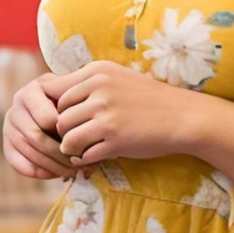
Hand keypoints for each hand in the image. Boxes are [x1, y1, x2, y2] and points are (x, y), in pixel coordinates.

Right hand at [2, 74, 76, 179]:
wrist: (60, 110)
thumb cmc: (73, 101)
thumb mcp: (77, 92)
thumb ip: (81, 95)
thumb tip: (89, 107)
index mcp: (31, 91)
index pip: (47, 119)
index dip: (67, 133)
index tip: (85, 142)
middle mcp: (16, 107)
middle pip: (36, 137)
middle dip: (60, 154)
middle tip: (79, 163)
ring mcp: (9, 126)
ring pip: (29, 152)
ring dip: (53, 166)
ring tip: (72, 171)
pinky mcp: (7, 145)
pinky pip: (20, 165)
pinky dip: (40, 173)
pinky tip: (56, 173)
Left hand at [52, 61, 186, 164]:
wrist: (182, 116)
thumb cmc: (147, 99)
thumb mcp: (116, 78)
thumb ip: (88, 83)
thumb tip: (51, 95)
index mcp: (97, 73)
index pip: (56, 93)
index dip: (58, 110)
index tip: (68, 120)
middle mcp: (99, 91)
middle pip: (59, 118)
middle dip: (64, 132)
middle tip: (76, 139)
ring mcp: (107, 116)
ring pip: (67, 138)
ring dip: (71, 148)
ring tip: (82, 148)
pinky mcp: (115, 140)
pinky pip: (84, 155)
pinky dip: (84, 160)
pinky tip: (93, 157)